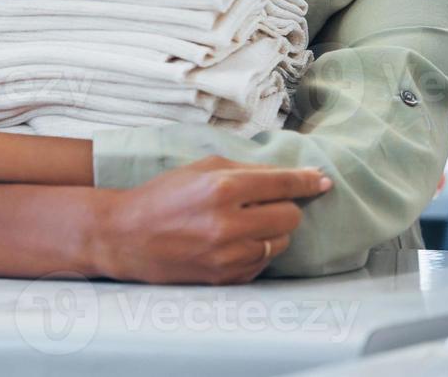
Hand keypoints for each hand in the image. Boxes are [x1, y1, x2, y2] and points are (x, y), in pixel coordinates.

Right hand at [89, 156, 331, 283]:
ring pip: (280, 243)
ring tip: (243, 224)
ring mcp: (228, 255)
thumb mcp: (200, 169)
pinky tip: (232, 242)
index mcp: (223, 188)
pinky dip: (255, 251)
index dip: (307, 180)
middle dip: (284, 206)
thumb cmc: (162, 196)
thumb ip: (247, 170)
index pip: (283, 183)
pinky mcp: (226, 278)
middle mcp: (229, 223)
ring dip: (270, 231)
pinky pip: (263, 264)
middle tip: (264, 203)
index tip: (322, 180)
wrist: (126, 236)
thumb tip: (293, 175)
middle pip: (290, 216)